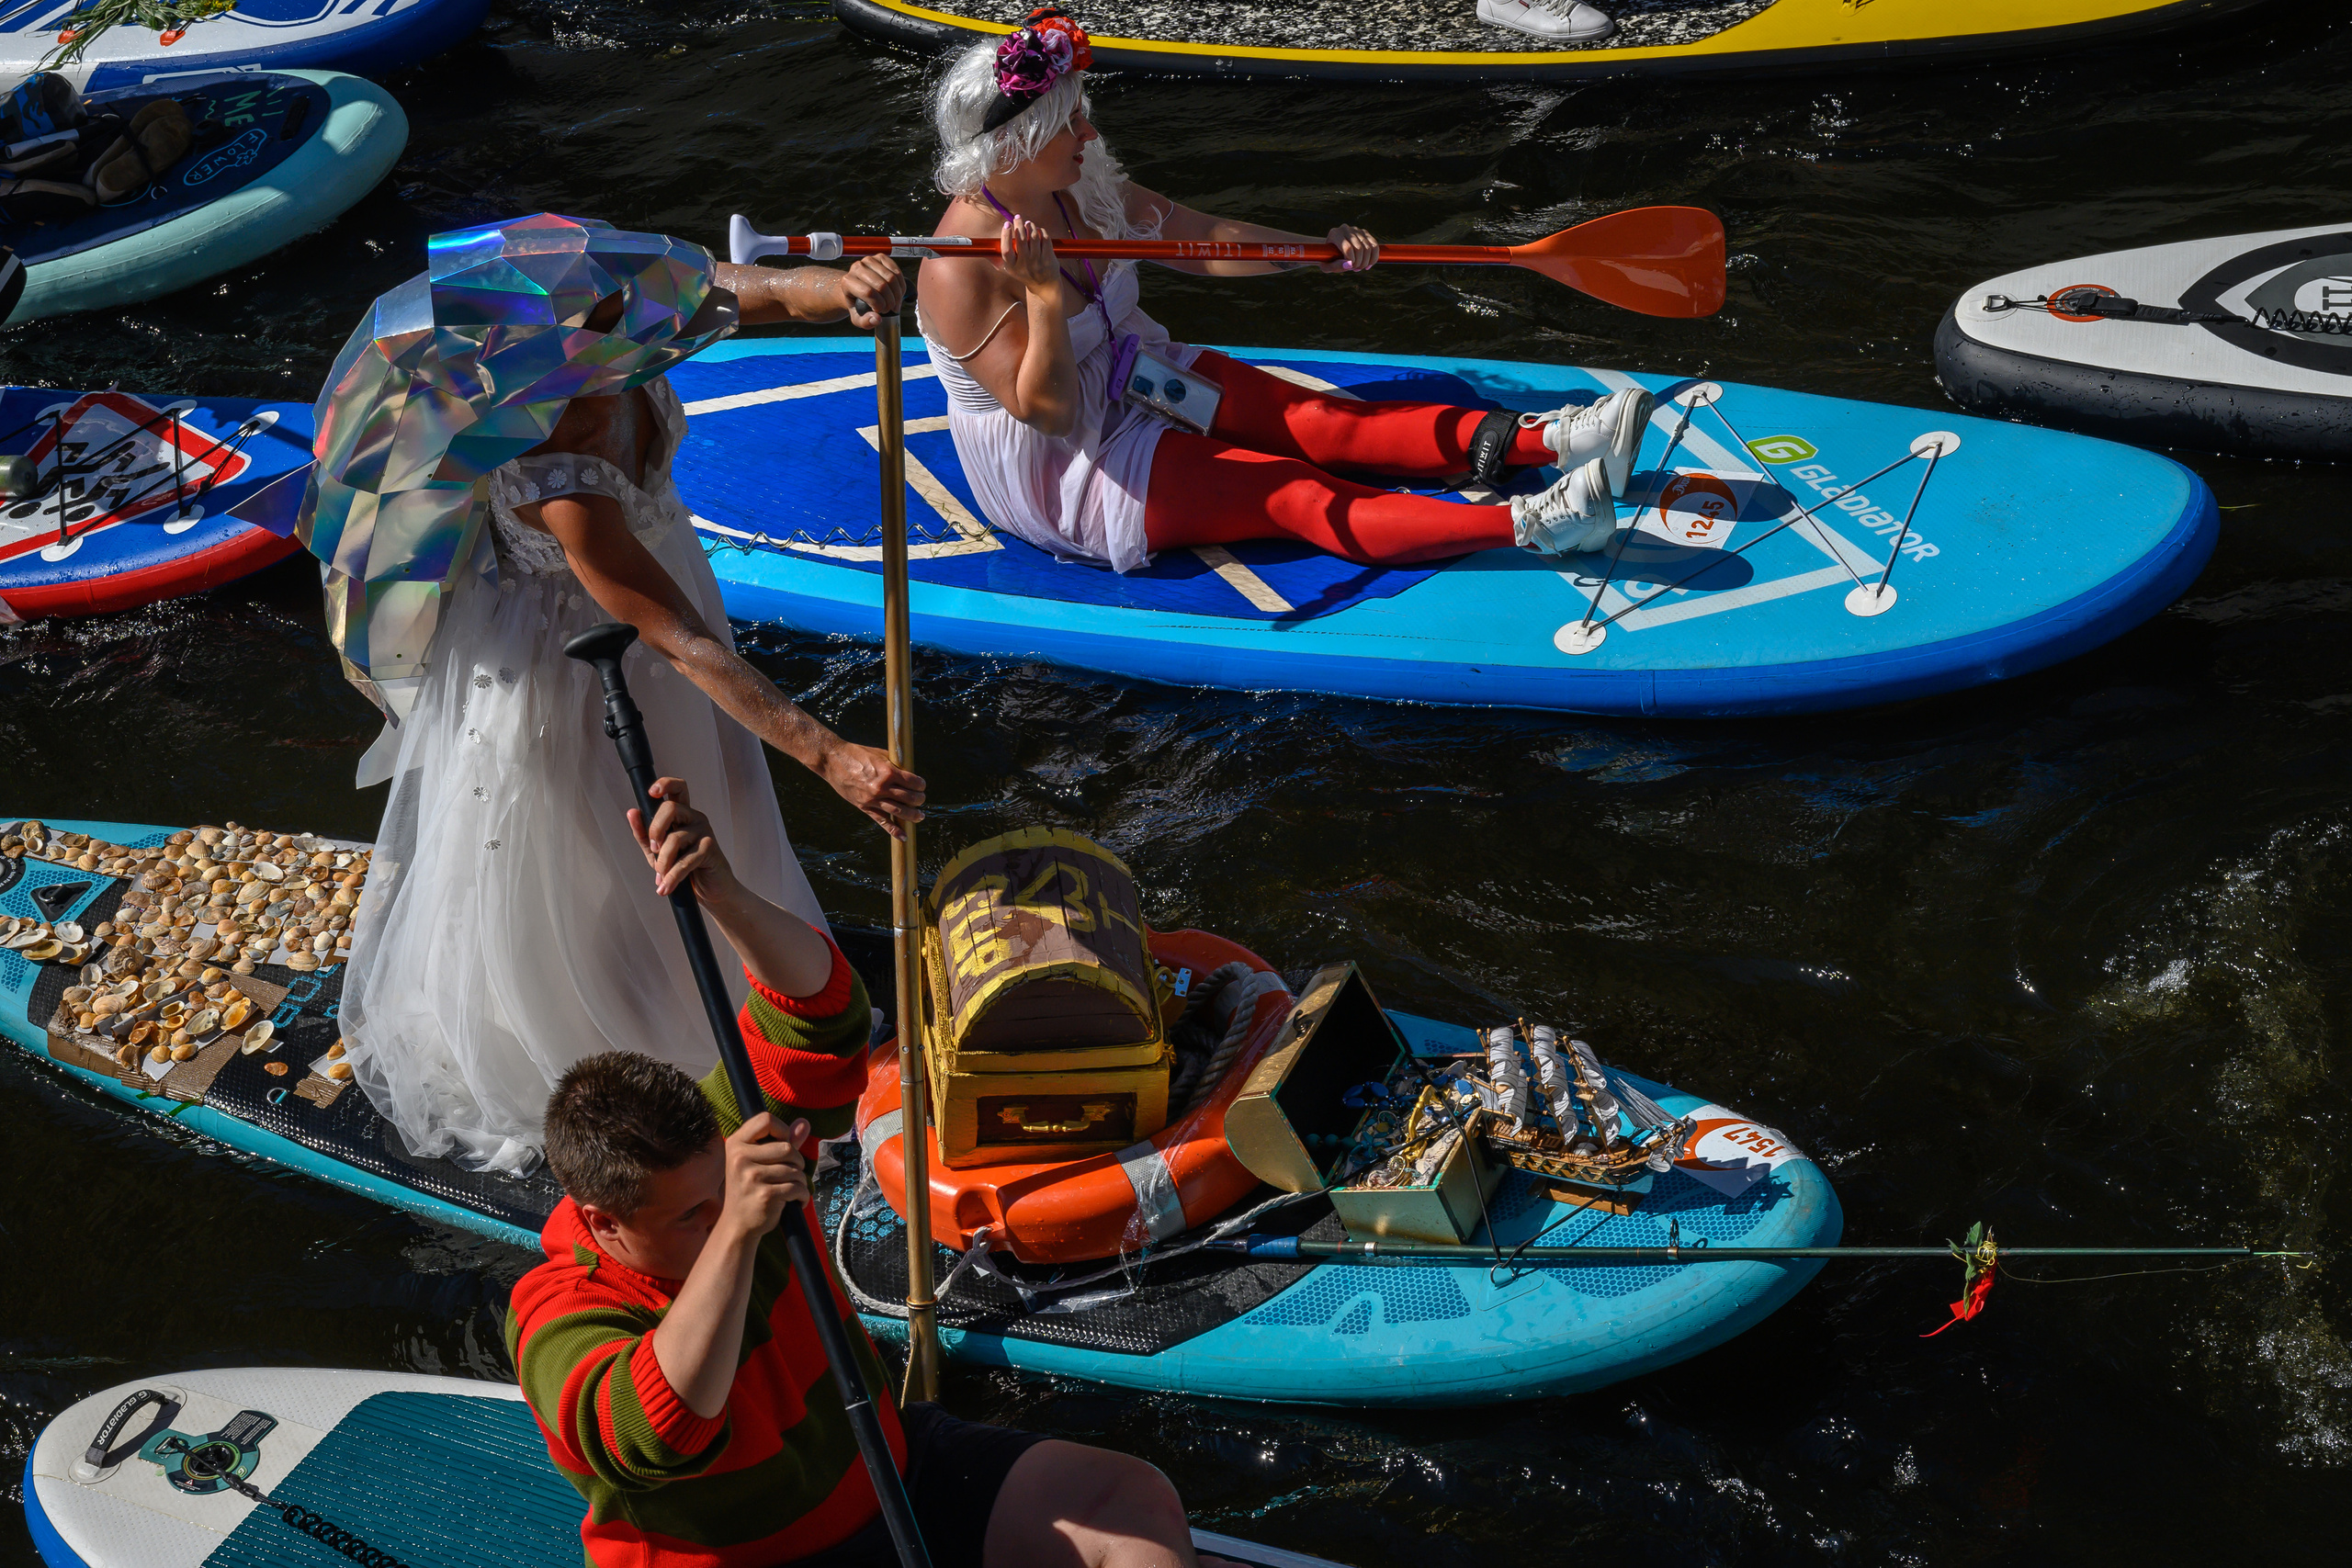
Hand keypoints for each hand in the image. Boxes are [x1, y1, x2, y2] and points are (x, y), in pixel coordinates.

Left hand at [628, 777, 738, 900]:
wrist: (709, 890)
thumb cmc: (684, 868)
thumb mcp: (657, 852)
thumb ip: (644, 834)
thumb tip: (632, 812)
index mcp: (682, 814)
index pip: (677, 788)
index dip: (665, 784)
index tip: (651, 793)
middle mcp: (694, 817)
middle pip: (670, 807)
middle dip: (655, 829)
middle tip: (653, 849)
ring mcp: (704, 831)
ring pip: (674, 838)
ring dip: (663, 862)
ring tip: (661, 876)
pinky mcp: (710, 848)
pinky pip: (685, 860)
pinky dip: (672, 876)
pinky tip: (666, 887)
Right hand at [719, 1112, 810, 1240]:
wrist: (738, 1225)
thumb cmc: (750, 1189)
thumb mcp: (759, 1161)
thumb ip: (782, 1141)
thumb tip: (804, 1122)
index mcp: (736, 1144)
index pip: (765, 1119)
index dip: (782, 1129)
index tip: (784, 1144)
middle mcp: (740, 1158)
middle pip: (787, 1147)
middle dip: (797, 1161)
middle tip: (792, 1173)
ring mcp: (751, 1176)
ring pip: (794, 1169)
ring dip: (800, 1180)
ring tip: (792, 1188)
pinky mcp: (765, 1194)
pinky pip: (797, 1187)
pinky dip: (802, 1195)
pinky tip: (797, 1200)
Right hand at [819, 741, 927, 838]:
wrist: (833, 760)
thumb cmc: (858, 754)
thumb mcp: (880, 754)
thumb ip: (895, 765)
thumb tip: (909, 774)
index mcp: (888, 772)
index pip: (913, 782)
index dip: (920, 785)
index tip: (921, 786)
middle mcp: (882, 787)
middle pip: (908, 798)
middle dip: (919, 800)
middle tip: (921, 800)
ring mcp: (873, 799)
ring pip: (899, 811)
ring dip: (912, 815)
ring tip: (919, 816)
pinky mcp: (864, 807)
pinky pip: (882, 821)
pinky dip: (894, 830)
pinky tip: (903, 836)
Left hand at [840, 255, 904, 329]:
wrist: (858, 289)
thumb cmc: (857, 304)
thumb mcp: (858, 318)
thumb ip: (865, 322)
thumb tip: (877, 319)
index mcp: (847, 282)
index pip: (868, 292)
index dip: (879, 305)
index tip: (881, 312)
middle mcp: (857, 267)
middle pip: (881, 285)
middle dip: (890, 301)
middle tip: (890, 308)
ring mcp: (869, 260)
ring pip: (891, 278)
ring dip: (897, 294)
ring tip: (895, 302)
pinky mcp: (880, 257)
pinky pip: (896, 271)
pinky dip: (901, 285)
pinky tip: (898, 293)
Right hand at [998, 214, 1059, 292]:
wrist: (1044, 285)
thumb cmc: (1023, 273)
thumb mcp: (1008, 270)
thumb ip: (996, 259)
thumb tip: (980, 249)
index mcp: (1012, 267)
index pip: (1006, 250)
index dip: (1005, 235)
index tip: (1007, 224)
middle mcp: (1025, 264)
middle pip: (1021, 239)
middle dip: (1018, 224)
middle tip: (1017, 217)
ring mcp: (1038, 261)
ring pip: (1034, 237)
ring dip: (1030, 226)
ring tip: (1028, 223)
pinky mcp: (1049, 258)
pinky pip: (1045, 239)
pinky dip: (1041, 231)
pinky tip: (1037, 229)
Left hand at [1319, 224, 1378, 273]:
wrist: (1332, 251)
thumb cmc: (1328, 259)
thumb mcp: (1327, 266)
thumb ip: (1336, 266)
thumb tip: (1350, 264)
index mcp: (1335, 234)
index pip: (1348, 247)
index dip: (1352, 261)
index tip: (1350, 267)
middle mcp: (1346, 229)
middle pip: (1359, 248)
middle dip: (1359, 263)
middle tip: (1354, 269)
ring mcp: (1356, 230)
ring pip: (1368, 247)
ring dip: (1366, 262)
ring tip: (1359, 268)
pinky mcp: (1365, 233)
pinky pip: (1374, 246)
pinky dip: (1373, 258)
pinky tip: (1368, 265)